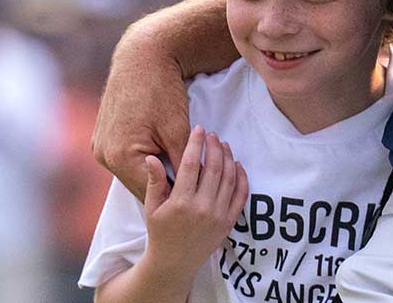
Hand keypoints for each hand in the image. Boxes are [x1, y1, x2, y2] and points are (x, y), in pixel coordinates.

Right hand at [91, 30, 194, 198]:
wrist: (143, 55)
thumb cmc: (162, 89)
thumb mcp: (178, 130)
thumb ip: (184, 163)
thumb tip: (195, 187)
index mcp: (120, 156)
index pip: (150, 191)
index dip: (174, 194)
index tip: (194, 193)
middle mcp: (103, 155)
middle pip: (138, 183)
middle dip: (163, 183)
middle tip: (189, 182)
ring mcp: (99, 146)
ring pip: (131, 171)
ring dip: (152, 171)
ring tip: (176, 164)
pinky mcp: (101, 137)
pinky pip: (124, 157)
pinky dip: (141, 158)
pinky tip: (160, 151)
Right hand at [141, 127, 249, 272]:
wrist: (174, 263)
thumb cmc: (160, 232)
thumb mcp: (152, 207)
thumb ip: (154, 181)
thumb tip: (151, 157)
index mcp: (181, 203)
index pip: (191, 165)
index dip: (196, 144)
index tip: (198, 129)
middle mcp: (202, 208)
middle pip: (214, 168)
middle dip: (214, 147)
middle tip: (212, 134)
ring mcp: (218, 216)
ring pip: (229, 179)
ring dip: (228, 158)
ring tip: (223, 145)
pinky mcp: (229, 222)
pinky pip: (241, 195)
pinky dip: (241, 178)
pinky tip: (236, 165)